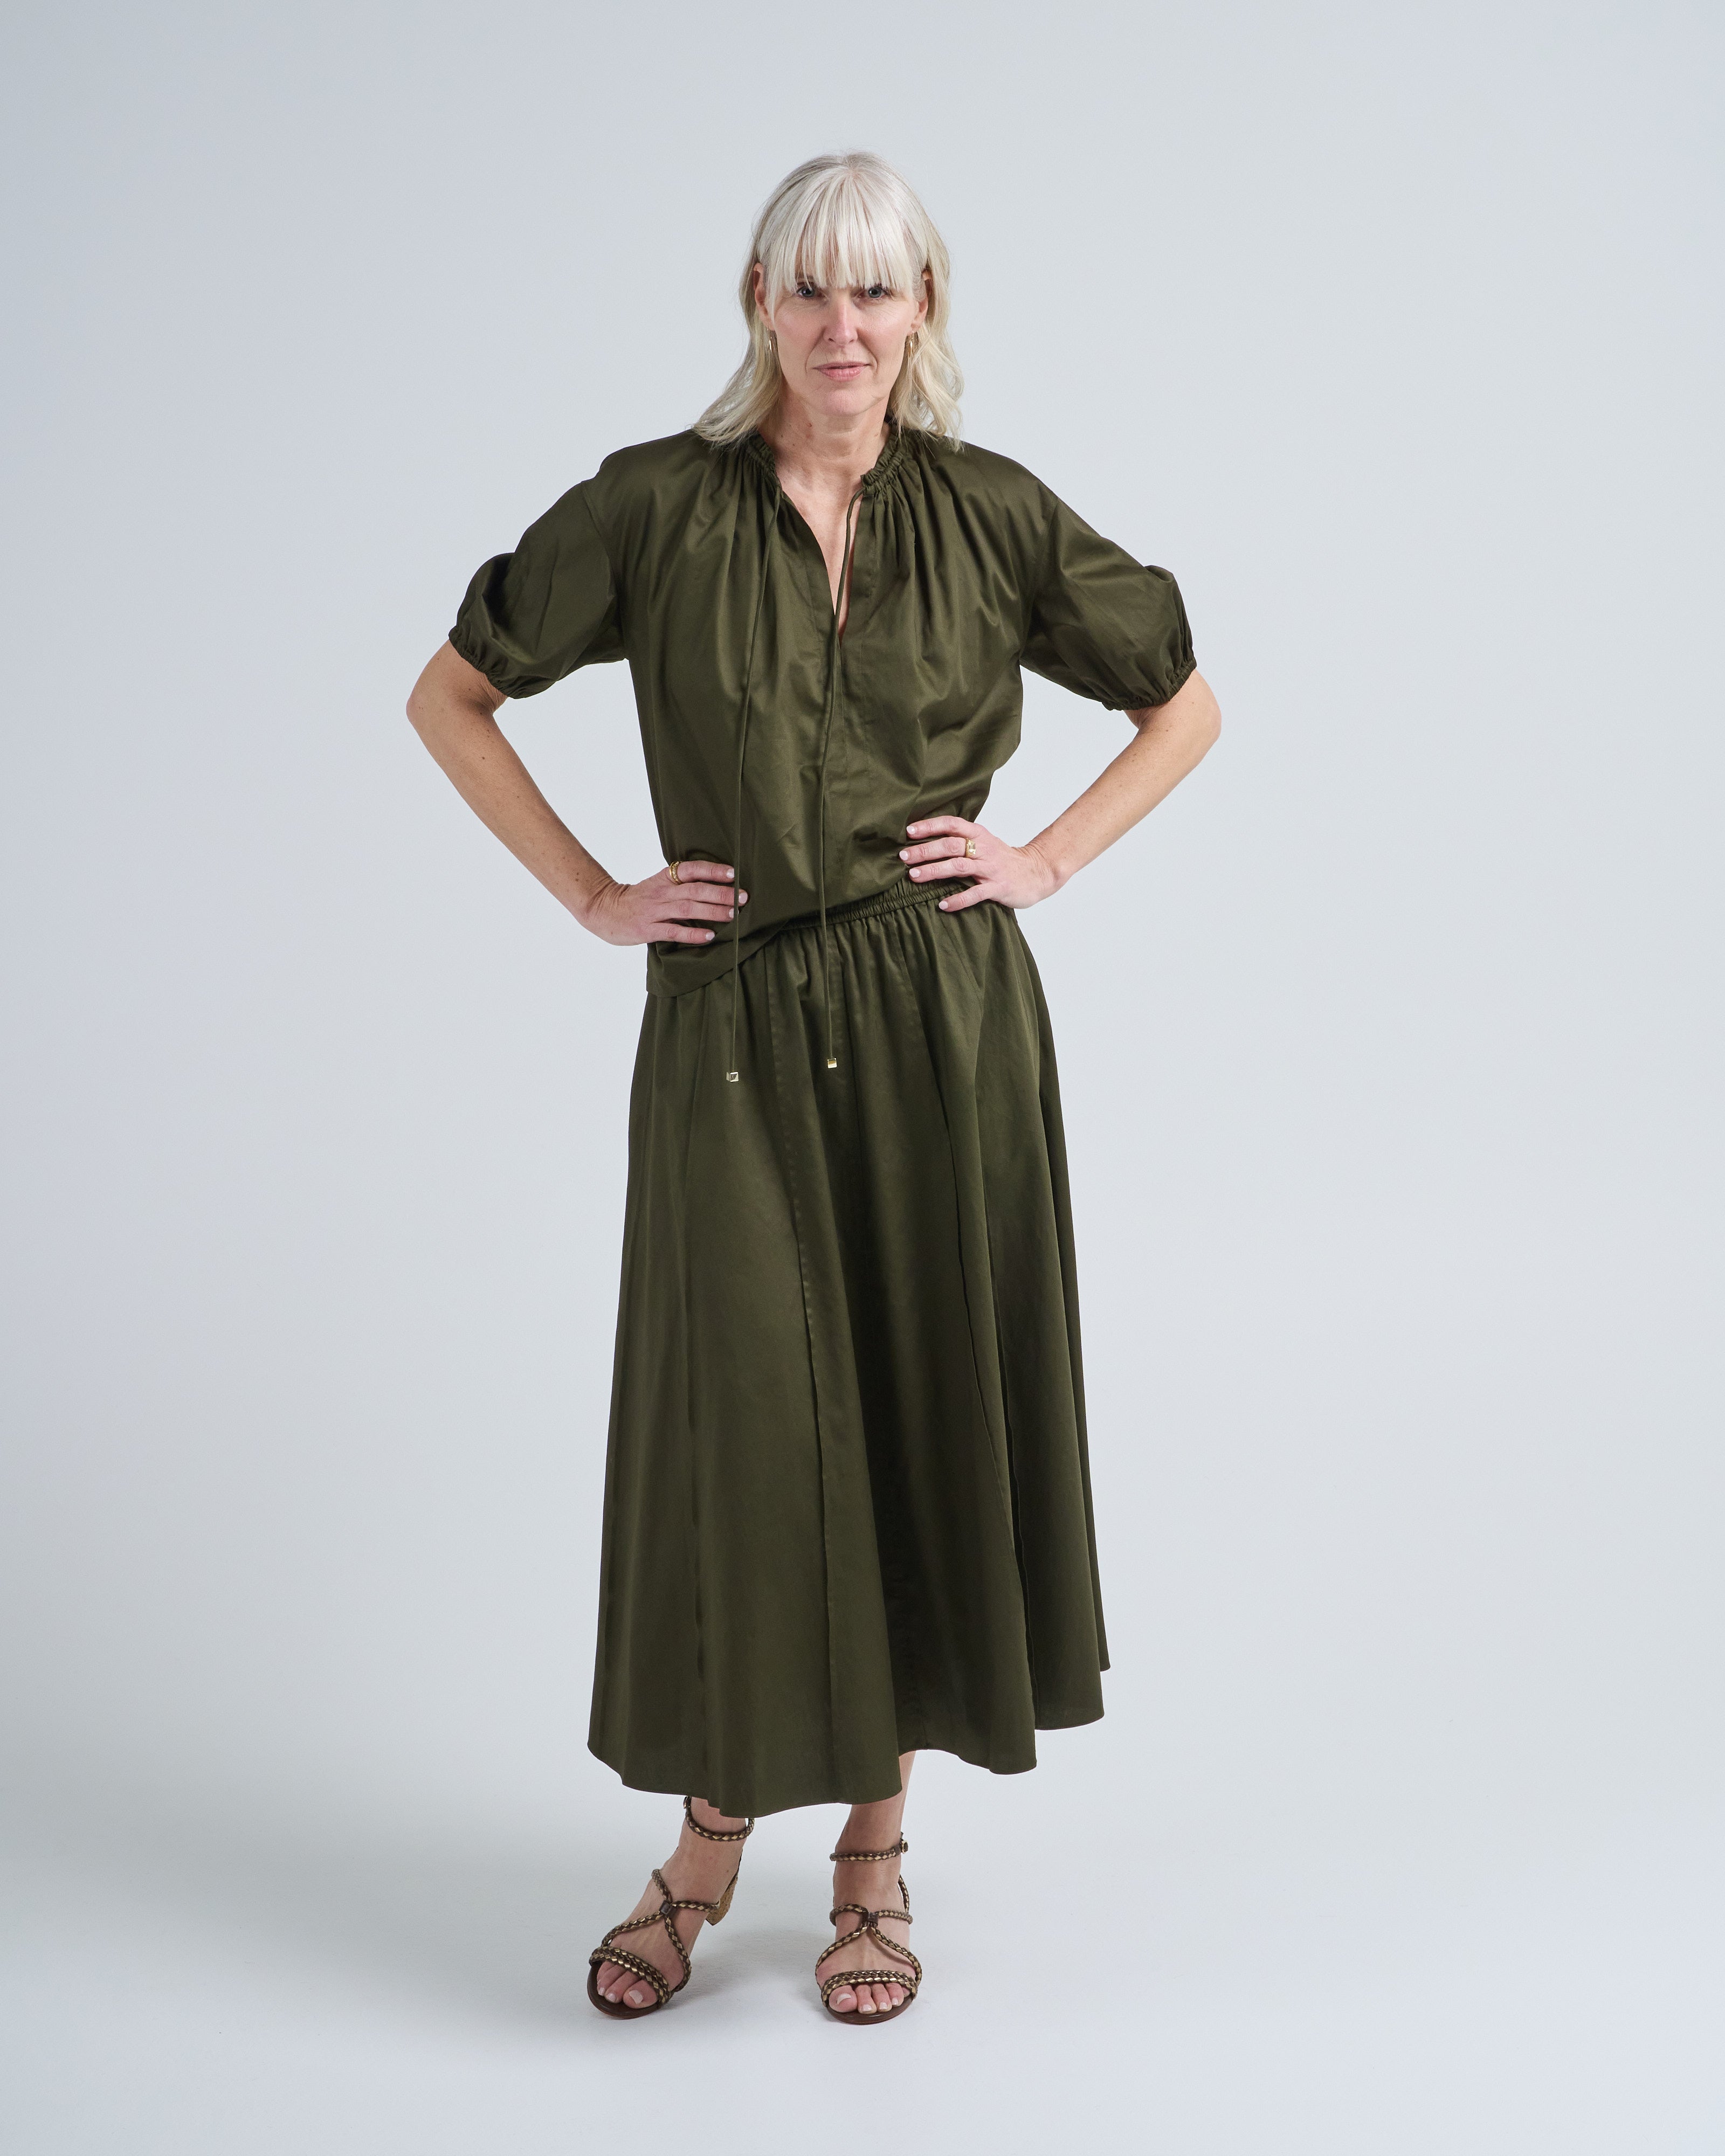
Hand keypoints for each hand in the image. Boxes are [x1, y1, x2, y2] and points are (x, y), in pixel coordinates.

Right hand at [582, 860, 746, 946]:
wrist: (603, 910)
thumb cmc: (636, 900)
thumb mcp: (656, 885)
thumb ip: (679, 885)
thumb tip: (713, 887)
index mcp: (664, 878)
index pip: (691, 869)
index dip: (712, 870)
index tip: (733, 873)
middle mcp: (661, 892)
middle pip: (695, 890)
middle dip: (721, 893)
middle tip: (743, 897)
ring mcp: (654, 911)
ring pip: (688, 909)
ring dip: (712, 912)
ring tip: (732, 914)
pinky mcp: (648, 929)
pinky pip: (673, 931)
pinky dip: (692, 934)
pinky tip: (708, 936)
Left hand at [898, 818, 1060, 911]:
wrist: (1036, 872)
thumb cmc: (1003, 859)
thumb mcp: (984, 843)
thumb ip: (961, 839)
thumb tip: (926, 840)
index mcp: (979, 834)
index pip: (952, 824)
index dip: (930, 826)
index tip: (909, 831)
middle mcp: (984, 849)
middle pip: (950, 845)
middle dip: (924, 850)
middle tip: (903, 857)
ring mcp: (991, 869)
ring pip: (958, 866)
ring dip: (934, 871)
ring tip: (913, 876)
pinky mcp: (998, 888)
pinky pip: (975, 894)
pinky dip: (958, 900)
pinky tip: (942, 905)